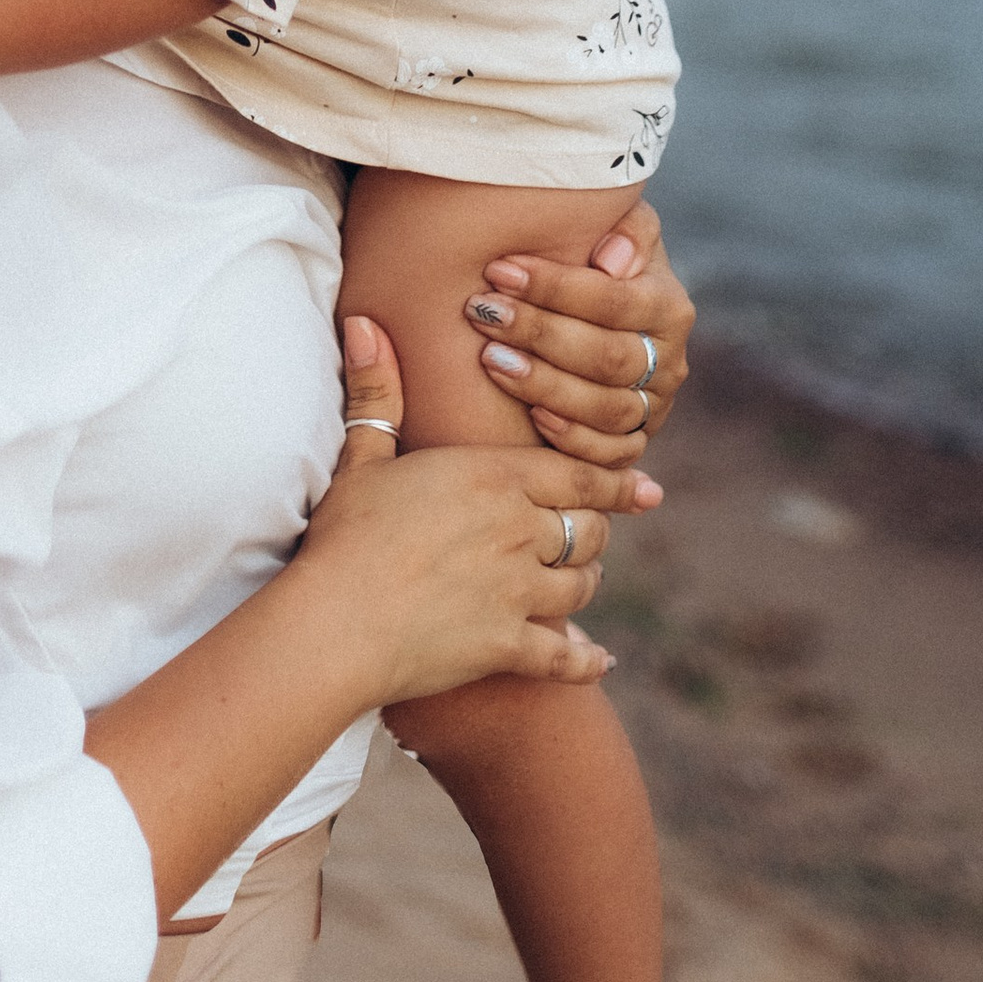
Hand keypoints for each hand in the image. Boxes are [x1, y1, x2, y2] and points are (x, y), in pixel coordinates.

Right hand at [296, 315, 660, 706]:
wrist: (335, 622)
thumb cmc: (345, 533)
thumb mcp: (363, 455)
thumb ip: (376, 389)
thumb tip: (362, 321)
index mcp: (493, 478)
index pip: (576, 473)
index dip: (614, 480)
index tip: (647, 486)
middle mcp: (519, 531)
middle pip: (586, 528)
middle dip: (595, 528)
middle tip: (596, 530)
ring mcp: (517, 592)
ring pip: (581, 584)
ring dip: (586, 580)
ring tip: (583, 578)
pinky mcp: (507, 647)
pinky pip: (564, 656)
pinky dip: (586, 659)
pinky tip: (600, 660)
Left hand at [466, 197, 694, 463]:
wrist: (588, 313)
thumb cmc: (593, 259)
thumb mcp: (618, 228)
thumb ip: (629, 228)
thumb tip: (613, 262)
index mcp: (669, 307)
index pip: (614, 300)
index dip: (555, 287)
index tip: (498, 269)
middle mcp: (669, 362)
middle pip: (607, 357)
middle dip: (539, 333)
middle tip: (482, 312)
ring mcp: (652, 408)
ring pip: (606, 409)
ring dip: (545, 384)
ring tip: (490, 358)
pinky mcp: (632, 444)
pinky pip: (610, 454)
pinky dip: (572, 438)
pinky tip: (531, 414)